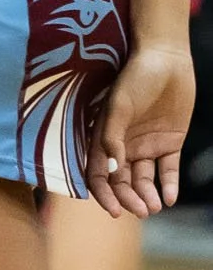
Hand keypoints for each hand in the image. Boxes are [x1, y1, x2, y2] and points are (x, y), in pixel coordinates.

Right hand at [86, 43, 196, 217]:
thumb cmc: (135, 77)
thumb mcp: (119, 105)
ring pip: (144, 180)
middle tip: (141, 211)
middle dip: (128, 199)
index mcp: (105, 137)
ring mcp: (148, 145)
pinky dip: (169, 186)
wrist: (165, 59)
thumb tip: (110, 171)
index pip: (98, 173)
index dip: (103, 194)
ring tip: (154, 206)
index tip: (114, 211)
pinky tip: (169, 197)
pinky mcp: (170, 143)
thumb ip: (111, 137)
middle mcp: (124, 145)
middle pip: (122, 182)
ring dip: (147, 196)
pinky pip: (168, 170)